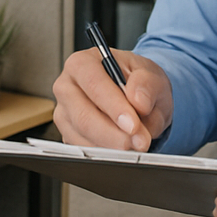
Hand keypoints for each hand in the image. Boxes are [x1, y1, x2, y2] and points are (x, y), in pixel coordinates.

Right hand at [52, 46, 172, 150]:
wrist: (138, 97)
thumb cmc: (137, 82)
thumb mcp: (151, 75)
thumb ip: (147, 84)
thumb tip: (139, 102)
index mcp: (83, 63)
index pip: (93, 83)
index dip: (113, 106)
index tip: (133, 124)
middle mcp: (67, 87)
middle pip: (83, 115)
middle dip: (114, 133)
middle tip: (140, 141)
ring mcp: (64, 113)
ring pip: (83, 137)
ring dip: (113, 146)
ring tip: (137, 143)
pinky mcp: (68, 134)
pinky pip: (85, 150)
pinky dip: (107, 153)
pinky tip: (124, 147)